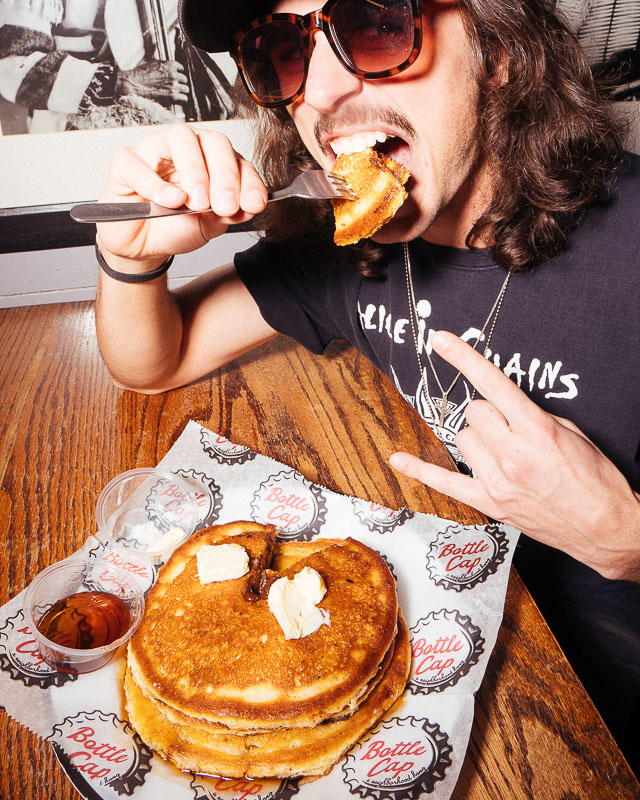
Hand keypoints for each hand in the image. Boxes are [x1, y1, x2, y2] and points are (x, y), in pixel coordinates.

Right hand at [96, 124, 266, 271]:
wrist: (144, 248)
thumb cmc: (176, 229)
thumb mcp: (209, 226)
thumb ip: (228, 214)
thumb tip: (249, 205)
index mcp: (212, 161)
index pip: (237, 160)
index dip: (248, 181)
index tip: (254, 204)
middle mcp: (187, 148)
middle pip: (211, 142)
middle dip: (224, 174)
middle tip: (226, 205)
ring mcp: (155, 150)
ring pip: (179, 138)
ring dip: (194, 170)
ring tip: (199, 201)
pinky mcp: (126, 163)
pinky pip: (139, 164)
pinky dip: (157, 184)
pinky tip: (171, 201)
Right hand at [117, 59, 188, 103]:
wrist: (133, 84)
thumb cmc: (139, 73)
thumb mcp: (151, 61)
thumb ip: (160, 60)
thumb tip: (157, 49)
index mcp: (169, 64)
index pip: (181, 68)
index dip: (177, 73)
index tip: (175, 76)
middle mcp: (173, 74)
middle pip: (184, 79)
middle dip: (180, 82)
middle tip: (174, 85)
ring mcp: (174, 85)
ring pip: (186, 89)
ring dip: (181, 91)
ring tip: (177, 93)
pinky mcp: (172, 96)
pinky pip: (184, 98)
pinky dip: (181, 99)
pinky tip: (178, 99)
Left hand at [389, 330, 639, 581]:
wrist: (606, 527)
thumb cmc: (594, 478)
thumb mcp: (571, 433)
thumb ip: (531, 416)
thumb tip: (502, 405)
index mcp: (536, 431)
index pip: (491, 384)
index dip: (464, 358)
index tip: (441, 340)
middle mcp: (513, 455)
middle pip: (475, 414)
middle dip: (490, 415)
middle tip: (510, 428)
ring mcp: (498, 481)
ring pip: (462, 439)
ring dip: (478, 439)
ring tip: (502, 450)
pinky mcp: (491, 504)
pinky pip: (445, 482)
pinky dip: (420, 470)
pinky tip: (399, 459)